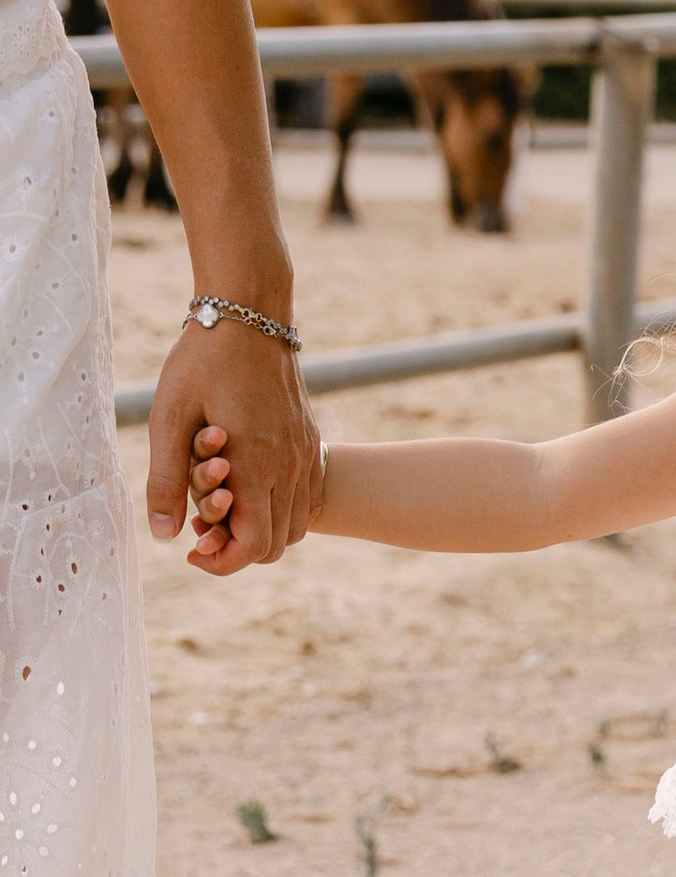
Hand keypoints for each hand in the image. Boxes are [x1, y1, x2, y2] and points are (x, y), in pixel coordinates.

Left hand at [149, 315, 320, 569]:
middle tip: (201, 528)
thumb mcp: (169, 419)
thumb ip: (167, 481)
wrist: (250, 314)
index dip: (221, 561)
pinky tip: (249, 485)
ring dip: (262, 529)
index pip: (253, 547)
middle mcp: (289, 468)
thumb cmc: (202, 363)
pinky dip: (281, 509)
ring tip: (224, 506)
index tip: (191, 549)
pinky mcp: (310, 442)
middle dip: (238, 548)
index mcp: (256, 467)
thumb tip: (163, 536)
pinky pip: (307, 498)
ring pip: (296, 526)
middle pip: (276, 546)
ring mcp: (305, 455)